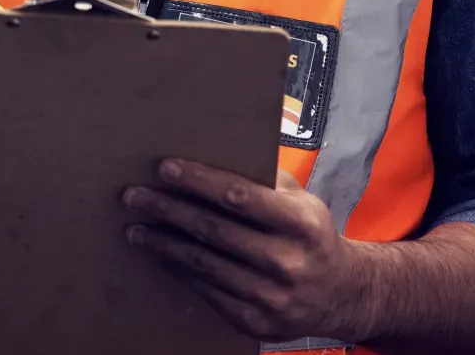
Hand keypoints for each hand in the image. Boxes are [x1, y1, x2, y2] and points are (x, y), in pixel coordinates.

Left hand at [122, 159, 371, 343]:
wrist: (340, 294)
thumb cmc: (310, 234)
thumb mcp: (301, 200)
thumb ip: (265, 181)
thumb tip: (215, 153)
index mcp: (299, 222)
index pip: (240, 196)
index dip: (199, 181)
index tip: (166, 168)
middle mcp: (285, 260)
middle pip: (214, 230)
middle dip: (169, 210)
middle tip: (135, 195)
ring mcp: (269, 296)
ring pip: (204, 263)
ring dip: (163, 243)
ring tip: (136, 227)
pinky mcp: (254, 321)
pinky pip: (207, 290)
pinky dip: (179, 270)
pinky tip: (160, 254)